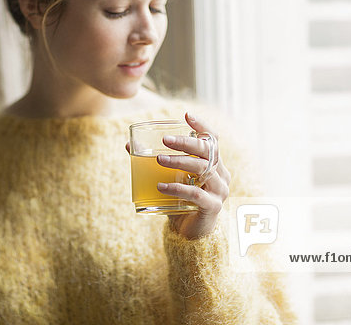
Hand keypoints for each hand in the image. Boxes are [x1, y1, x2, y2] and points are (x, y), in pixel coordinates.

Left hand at [126, 112, 230, 238]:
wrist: (191, 235)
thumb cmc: (181, 202)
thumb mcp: (171, 179)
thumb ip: (156, 163)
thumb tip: (129, 145)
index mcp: (215, 164)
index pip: (213, 139)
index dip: (202, 125)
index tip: (186, 115)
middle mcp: (221, 175)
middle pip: (208, 151)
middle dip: (186, 142)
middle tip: (165, 140)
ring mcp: (219, 191)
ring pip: (203, 169)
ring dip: (180, 161)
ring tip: (159, 159)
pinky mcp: (213, 207)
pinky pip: (196, 194)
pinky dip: (178, 188)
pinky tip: (161, 186)